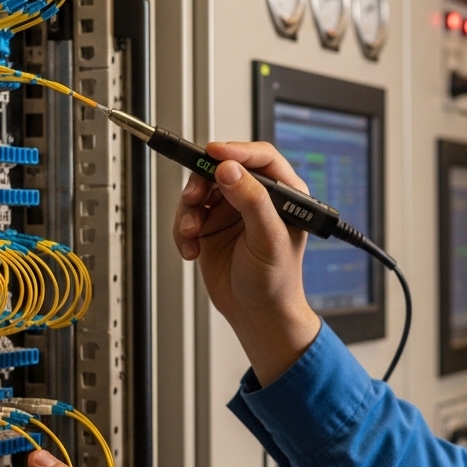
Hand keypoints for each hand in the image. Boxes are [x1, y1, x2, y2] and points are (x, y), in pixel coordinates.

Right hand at [172, 141, 320, 383]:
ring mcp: (232, 211)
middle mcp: (256, 198)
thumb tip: (231, 170)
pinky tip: (192, 249)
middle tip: (194, 198)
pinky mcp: (211, 227)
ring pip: (200, 189)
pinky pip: (187, 214)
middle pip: (222, 168)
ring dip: (189, 210)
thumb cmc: (276, 282)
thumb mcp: (267, 239)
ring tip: (192, 233)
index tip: (213, 154)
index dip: (236, 151)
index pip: (260, 158)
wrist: (256, 315)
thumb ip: (251, 201)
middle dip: (202, 182)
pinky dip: (183, 230)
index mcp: (283, 194)